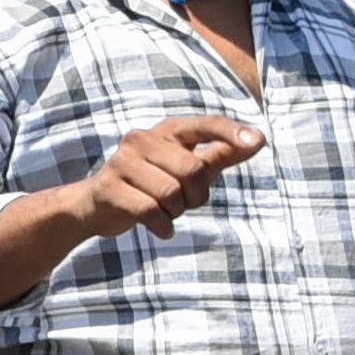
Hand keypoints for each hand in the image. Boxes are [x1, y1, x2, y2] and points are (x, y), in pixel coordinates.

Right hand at [70, 113, 261, 240]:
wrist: (95, 205)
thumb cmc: (151, 184)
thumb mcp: (187, 167)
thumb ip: (221, 153)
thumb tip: (259, 139)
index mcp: (166, 131)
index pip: (205, 124)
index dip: (231, 132)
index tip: (259, 141)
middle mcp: (141, 139)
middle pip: (192, 169)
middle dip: (196, 195)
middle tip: (185, 204)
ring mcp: (121, 162)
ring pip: (171, 193)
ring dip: (176, 212)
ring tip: (166, 212)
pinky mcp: (108, 188)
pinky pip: (149, 211)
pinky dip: (162, 225)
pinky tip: (162, 229)